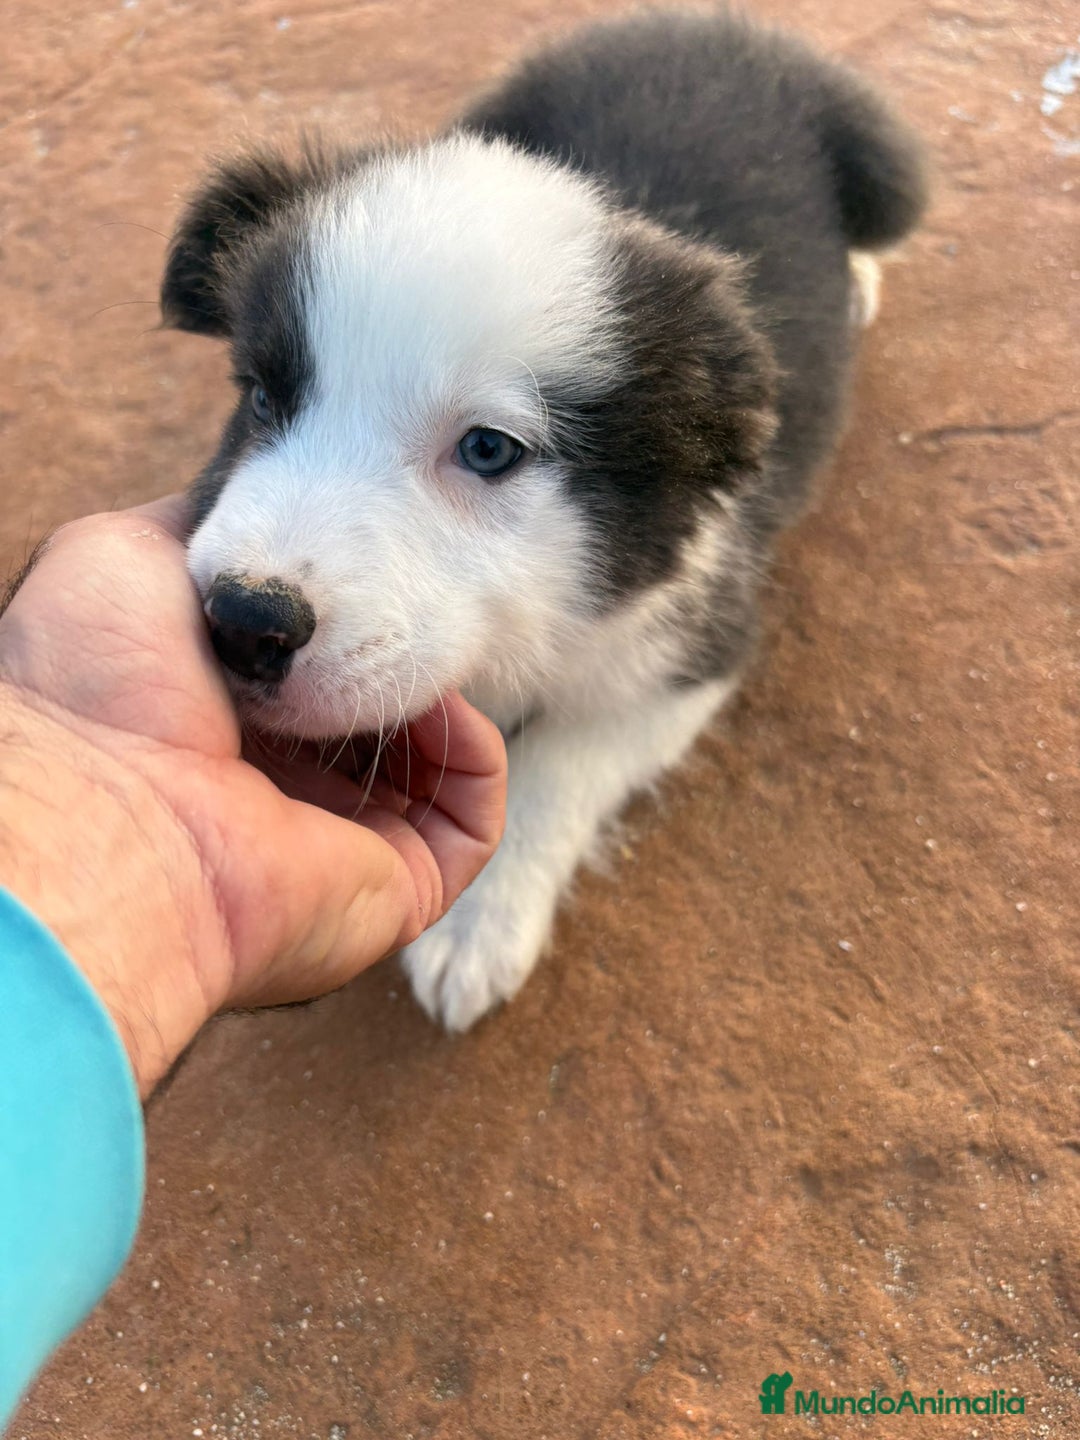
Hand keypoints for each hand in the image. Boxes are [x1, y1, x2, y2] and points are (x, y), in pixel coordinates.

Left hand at [0, 497, 505, 1093]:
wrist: (108, 801)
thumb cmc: (101, 679)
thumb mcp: (129, 555)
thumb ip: (204, 528)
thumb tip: (254, 505)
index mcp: (217, 721)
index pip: (312, 666)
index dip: (347, 608)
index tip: (362, 560)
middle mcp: (279, 786)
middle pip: (379, 710)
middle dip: (401, 647)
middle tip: (399, 603)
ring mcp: (341, 842)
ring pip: (435, 764)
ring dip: (443, 694)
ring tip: (418, 646)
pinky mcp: (396, 888)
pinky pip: (473, 823)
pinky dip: (478, 758)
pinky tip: (448, 708)